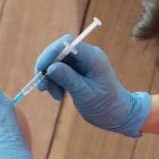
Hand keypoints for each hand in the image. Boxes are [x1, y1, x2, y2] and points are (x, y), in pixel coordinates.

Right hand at [35, 36, 150, 137]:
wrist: (118, 115)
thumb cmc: (106, 105)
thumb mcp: (85, 94)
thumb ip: (68, 79)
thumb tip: (50, 67)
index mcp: (93, 57)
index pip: (67, 43)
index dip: (50, 53)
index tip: (41, 70)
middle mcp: (87, 56)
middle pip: (59, 52)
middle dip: (47, 68)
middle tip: (42, 87)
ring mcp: (82, 64)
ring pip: (57, 63)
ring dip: (51, 78)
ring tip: (56, 97)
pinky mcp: (78, 72)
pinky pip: (60, 72)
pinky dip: (55, 82)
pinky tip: (59, 96)